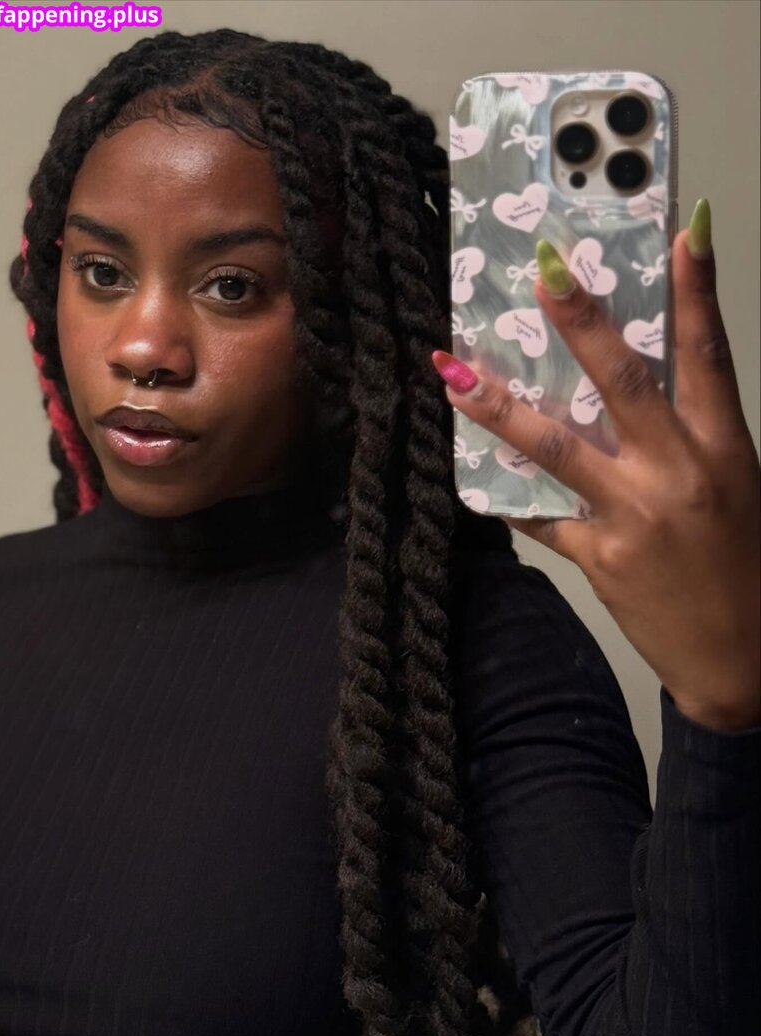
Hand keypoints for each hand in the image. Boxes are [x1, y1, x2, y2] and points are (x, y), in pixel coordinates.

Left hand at [433, 200, 759, 731]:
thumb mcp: (736, 486)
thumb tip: (632, 398)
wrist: (743, 659)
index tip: (681, 230)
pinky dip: (512, 498)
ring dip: (500, 405)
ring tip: (451, 372)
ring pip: (558, 446)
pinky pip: (545, 517)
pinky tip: (475, 481)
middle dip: (581, 321)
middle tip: (543, 270)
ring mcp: (636, 516)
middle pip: (622, 382)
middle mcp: (679, 473)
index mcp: (724, 449)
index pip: (709, 353)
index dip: (697, 288)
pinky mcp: (602, 557)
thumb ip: (688, 439)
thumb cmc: (746, 565)